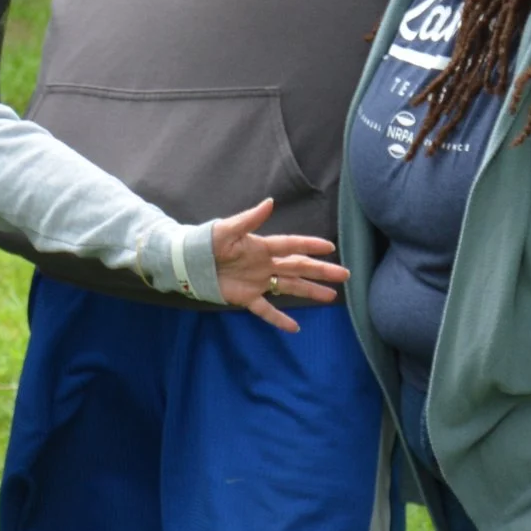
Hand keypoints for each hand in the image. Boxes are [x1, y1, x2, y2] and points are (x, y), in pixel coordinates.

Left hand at [208, 199, 347, 331]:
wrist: (186, 262)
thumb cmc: (205, 242)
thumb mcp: (227, 229)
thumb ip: (249, 219)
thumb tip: (270, 203)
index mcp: (261, 247)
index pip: (291, 245)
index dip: (310, 245)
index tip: (331, 247)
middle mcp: (265, 264)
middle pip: (299, 267)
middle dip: (322, 271)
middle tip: (345, 274)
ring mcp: (258, 282)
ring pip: (290, 287)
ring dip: (310, 291)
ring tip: (331, 296)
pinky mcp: (246, 298)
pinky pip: (266, 310)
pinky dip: (279, 319)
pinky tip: (295, 328)